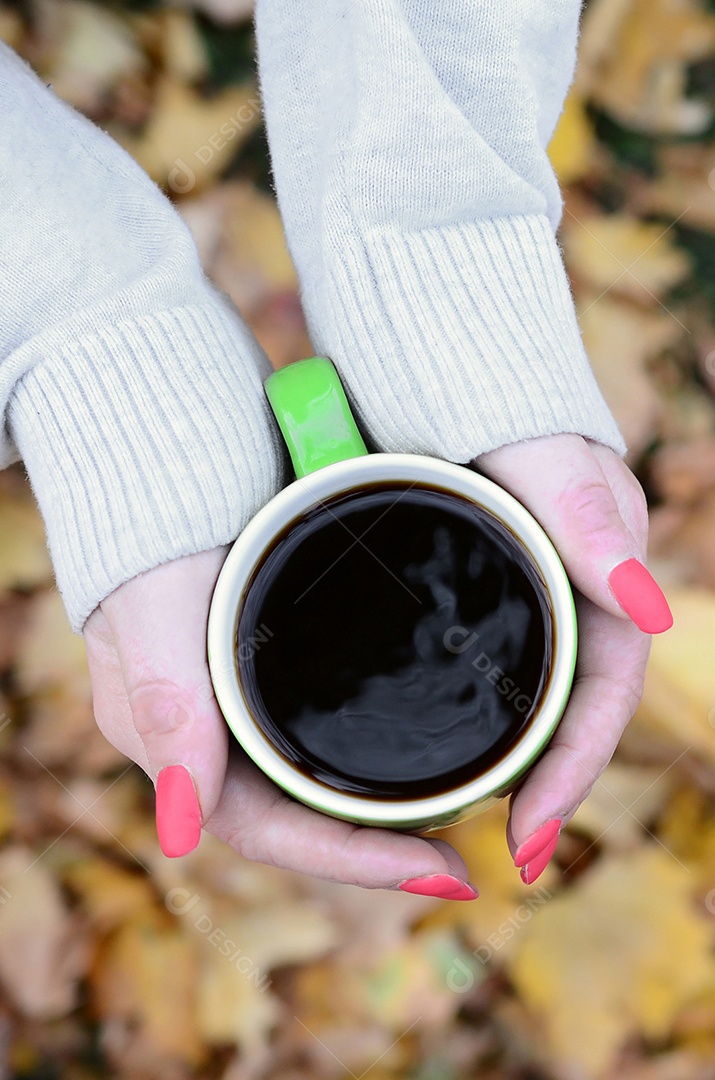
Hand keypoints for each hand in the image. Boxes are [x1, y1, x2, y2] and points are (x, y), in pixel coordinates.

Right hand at [83, 548, 476, 900]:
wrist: (165, 459)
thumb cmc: (153, 526)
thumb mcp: (158, 607)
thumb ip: (166, 702)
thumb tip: (181, 829)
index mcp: (173, 739)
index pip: (265, 831)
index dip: (350, 862)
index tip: (437, 870)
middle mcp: (202, 733)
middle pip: (293, 818)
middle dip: (374, 850)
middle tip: (459, 862)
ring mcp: (231, 700)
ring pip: (308, 781)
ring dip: (374, 810)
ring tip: (455, 815)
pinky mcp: (260, 664)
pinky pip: (315, 730)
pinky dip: (365, 752)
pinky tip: (416, 744)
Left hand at [476, 433, 670, 883]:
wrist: (442, 358)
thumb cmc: (497, 398)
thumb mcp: (546, 455)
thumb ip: (589, 518)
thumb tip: (648, 610)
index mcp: (605, 569)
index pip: (606, 691)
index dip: (576, 767)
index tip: (529, 835)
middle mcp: (578, 586)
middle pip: (575, 703)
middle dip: (551, 783)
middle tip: (508, 852)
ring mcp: (534, 585)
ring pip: (540, 687)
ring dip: (520, 756)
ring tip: (483, 821)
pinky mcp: (488, 579)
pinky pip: (500, 657)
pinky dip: (487, 708)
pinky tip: (453, 739)